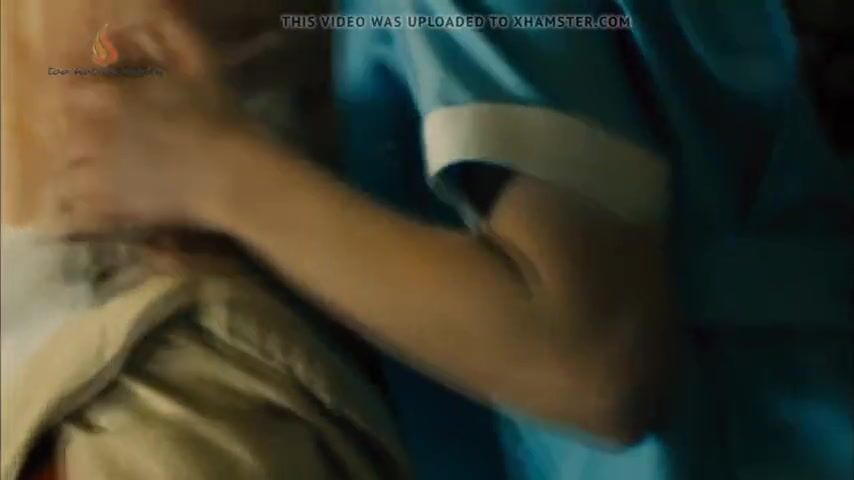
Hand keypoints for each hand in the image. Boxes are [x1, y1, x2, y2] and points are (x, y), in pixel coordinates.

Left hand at [51, 15, 262, 235]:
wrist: (232, 176)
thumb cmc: (220, 120)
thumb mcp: (203, 66)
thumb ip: (175, 33)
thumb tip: (155, 11)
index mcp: (111, 99)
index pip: (72, 92)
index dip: (85, 95)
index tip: (101, 100)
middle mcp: (96, 137)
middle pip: (70, 135)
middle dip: (86, 136)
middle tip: (111, 140)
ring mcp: (103, 177)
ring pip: (70, 173)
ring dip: (83, 171)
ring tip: (105, 174)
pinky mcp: (114, 210)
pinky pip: (82, 210)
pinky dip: (88, 207)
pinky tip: (107, 204)